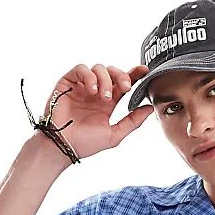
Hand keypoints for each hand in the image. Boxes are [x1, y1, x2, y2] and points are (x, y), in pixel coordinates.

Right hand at [33, 62, 154, 159]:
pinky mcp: (68, 82)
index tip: (144, 71)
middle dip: (122, 76)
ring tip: (104, 97)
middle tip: (125, 87)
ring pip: (98, 68)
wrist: (64, 146)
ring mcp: (82, 86)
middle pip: (113, 72)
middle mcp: (96, 91)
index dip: (134, 74)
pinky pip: (81, 69)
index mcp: (108, 102)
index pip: (122, 83)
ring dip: (105, 80)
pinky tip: (92, 90)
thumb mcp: (115, 134)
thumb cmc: (86, 144)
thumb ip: (133, 121)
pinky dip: (89, 76)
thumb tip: (150, 108)